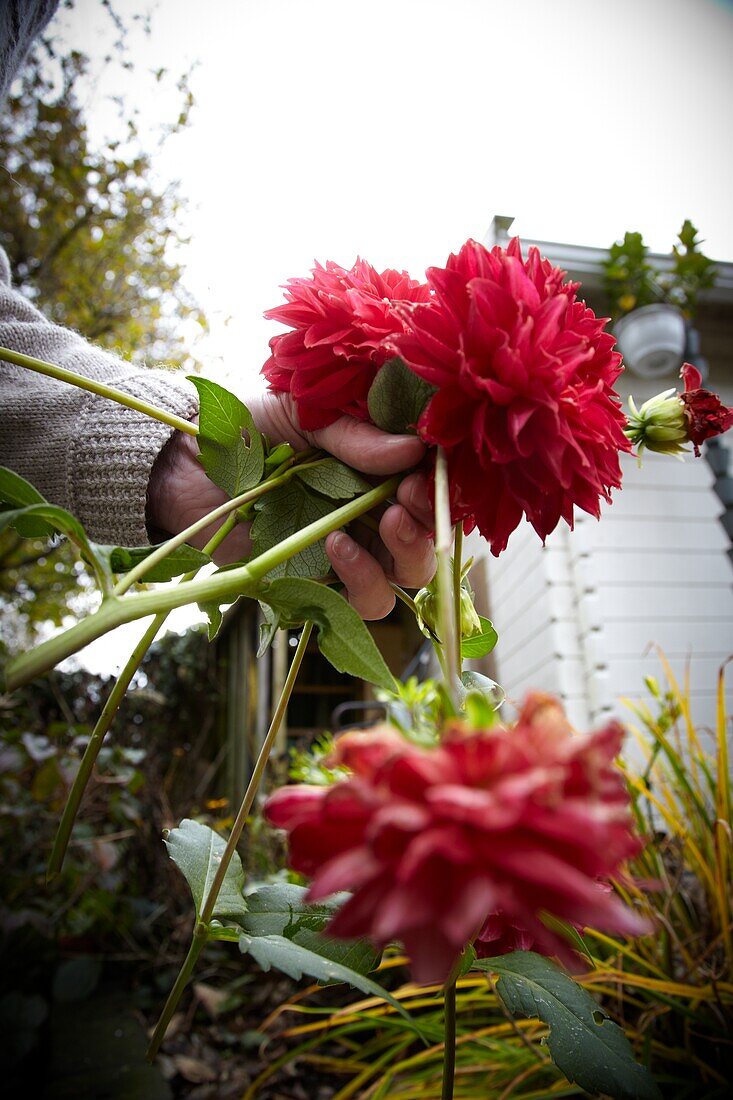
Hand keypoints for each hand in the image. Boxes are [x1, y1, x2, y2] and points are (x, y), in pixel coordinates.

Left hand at [147, 388, 435, 619]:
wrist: (181, 468)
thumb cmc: (245, 429)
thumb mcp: (303, 413)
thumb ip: (354, 434)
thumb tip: (414, 449)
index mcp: (376, 467)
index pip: (429, 484)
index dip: (441, 484)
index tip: (427, 472)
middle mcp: (371, 511)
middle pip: (429, 534)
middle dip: (429, 521)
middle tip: (409, 500)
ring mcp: (349, 549)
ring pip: (405, 572)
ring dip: (407, 553)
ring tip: (386, 521)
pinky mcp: (318, 583)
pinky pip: (361, 600)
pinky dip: (362, 578)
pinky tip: (336, 546)